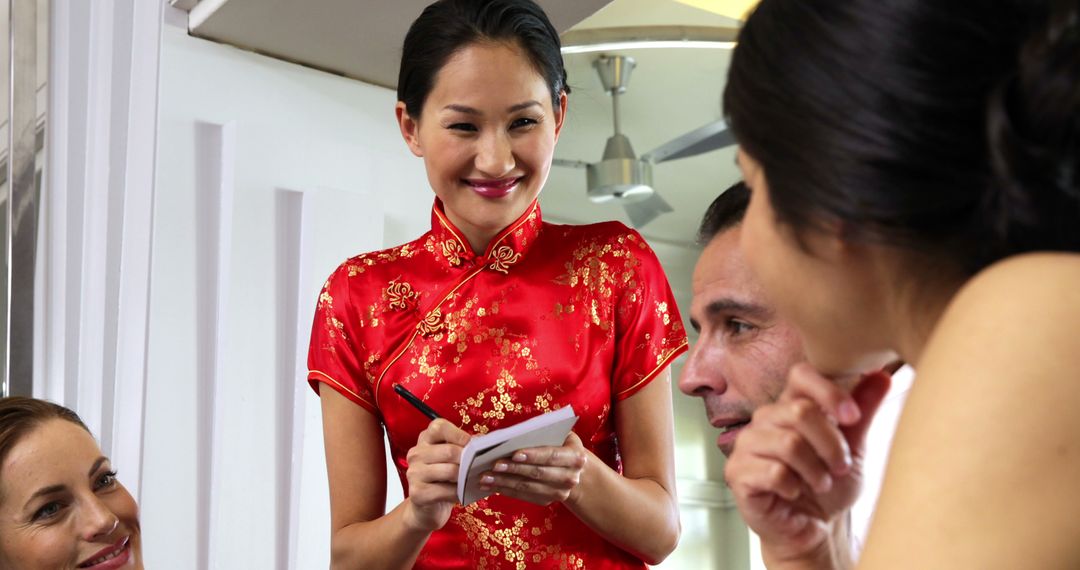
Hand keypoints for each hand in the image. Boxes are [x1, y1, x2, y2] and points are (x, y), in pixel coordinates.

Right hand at [403, 419, 470, 531]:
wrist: (428, 506)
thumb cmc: (444, 478)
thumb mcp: (452, 458)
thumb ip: (464, 447)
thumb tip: (484, 442)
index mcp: (425, 439)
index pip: (439, 427)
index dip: (459, 434)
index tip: (472, 444)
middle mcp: (416, 453)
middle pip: (449, 451)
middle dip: (468, 460)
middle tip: (480, 466)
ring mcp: (414, 473)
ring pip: (450, 471)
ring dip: (466, 477)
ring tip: (474, 479)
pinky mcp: (417, 493)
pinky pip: (446, 491)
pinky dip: (459, 493)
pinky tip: (463, 493)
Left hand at [478, 431, 587, 505]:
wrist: (575, 470)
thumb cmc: (560, 445)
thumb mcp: (559, 435)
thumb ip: (541, 434)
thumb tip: (509, 436)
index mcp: (576, 457)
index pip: (552, 456)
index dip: (533, 455)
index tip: (514, 454)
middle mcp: (570, 478)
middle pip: (537, 473)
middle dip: (513, 469)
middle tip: (493, 465)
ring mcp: (560, 493)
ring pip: (527, 487)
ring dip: (504, 482)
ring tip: (485, 477)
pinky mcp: (546, 501)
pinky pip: (523, 496)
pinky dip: (505, 490)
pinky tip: (490, 485)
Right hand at [724, 363, 891, 565]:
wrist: (813, 528)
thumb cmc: (829, 486)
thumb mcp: (854, 448)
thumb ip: (863, 413)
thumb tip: (882, 376)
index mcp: (790, 406)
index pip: (801, 375)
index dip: (828, 392)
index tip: (852, 417)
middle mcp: (765, 419)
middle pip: (801, 412)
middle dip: (831, 444)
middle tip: (841, 468)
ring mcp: (747, 445)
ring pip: (789, 444)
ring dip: (815, 470)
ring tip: (822, 484)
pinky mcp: (737, 473)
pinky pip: (773, 472)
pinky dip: (793, 487)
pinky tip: (794, 493)